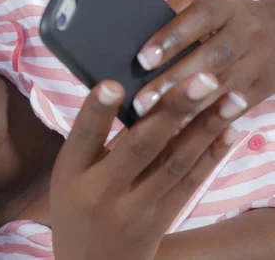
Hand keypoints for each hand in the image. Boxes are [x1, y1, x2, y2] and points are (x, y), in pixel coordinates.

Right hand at [50, 74, 247, 259]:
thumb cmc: (75, 208)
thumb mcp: (68, 176)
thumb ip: (91, 142)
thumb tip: (131, 96)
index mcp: (70, 174)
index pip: (83, 138)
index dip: (97, 112)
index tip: (113, 85)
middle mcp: (101, 191)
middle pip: (140, 147)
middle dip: (173, 111)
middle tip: (203, 79)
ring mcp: (135, 209)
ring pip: (174, 163)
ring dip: (206, 128)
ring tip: (231, 99)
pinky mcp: (160, 219)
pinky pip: (189, 184)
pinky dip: (211, 155)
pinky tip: (230, 131)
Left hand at [133, 0, 274, 116]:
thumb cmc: (223, 20)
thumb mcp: (204, 5)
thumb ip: (174, 14)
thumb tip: (135, 36)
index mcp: (227, 6)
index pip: (199, 18)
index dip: (171, 38)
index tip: (143, 60)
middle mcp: (247, 31)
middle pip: (211, 56)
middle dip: (174, 80)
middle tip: (141, 102)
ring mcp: (260, 61)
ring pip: (223, 86)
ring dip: (188, 105)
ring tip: (154, 120)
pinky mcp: (264, 88)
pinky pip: (234, 108)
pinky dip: (206, 121)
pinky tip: (179, 132)